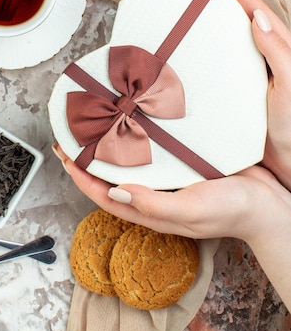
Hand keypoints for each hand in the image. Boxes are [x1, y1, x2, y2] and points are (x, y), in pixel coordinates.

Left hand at [53, 143, 287, 242]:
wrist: (267, 202)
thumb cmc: (231, 211)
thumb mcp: (190, 210)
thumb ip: (153, 205)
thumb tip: (113, 192)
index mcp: (150, 211)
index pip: (103, 194)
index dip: (80, 176)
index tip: (64, 155)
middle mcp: (153, 195)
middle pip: (111, 176)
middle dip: (89, 158)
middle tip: (72, 134)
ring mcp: (166, 180)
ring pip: (129, 161)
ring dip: (110, 145)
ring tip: (95, 123)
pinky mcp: (181, 165)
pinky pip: (152, 151)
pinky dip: (138, 137)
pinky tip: (134, 120)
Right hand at [196, 0, 290, 189]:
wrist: (290, 164)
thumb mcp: (288, 86)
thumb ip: (278, 52)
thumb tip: (258, 16)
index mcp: (276, 49)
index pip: (251, 8)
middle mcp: (260, 58)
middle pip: (235, 19)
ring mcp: (245, 76)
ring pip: (222, 42)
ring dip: (204, 25)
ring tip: (180, 15)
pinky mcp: (233, 94)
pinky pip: (214, 68)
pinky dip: (200, 56)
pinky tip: (183, 58)